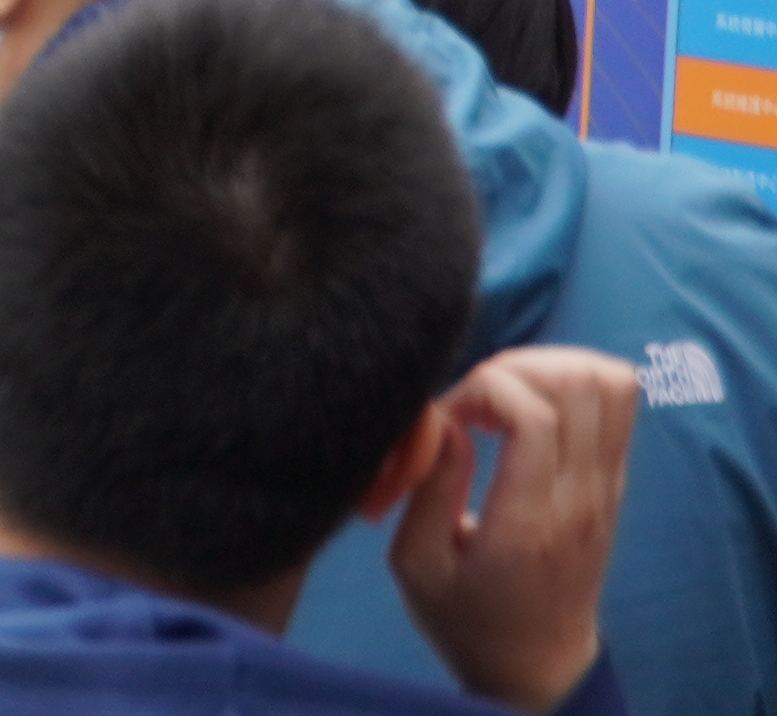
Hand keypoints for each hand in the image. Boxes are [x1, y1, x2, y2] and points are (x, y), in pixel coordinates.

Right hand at [388, 344, 642, 713]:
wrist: (538, 665)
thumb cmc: (465, 617)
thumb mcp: (416, 565)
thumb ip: (428, 487)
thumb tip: (440, 417)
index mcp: (530, 520)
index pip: (535, 415)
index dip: (481, 389)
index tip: (446, 417)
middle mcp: (581, 498)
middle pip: (581, 383)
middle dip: (514, 367)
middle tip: (475, 401)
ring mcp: (607, 489)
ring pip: (611, 382)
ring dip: (547, 368)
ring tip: (503, 397)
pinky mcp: (613, 483)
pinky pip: (617, 403)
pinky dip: (571, 383)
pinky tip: (527, 409)